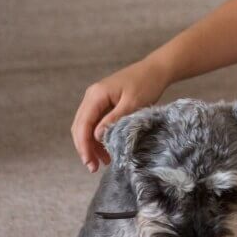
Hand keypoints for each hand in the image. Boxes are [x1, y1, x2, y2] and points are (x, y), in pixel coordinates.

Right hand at [70, 57, 169, 172]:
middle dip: (85, 148)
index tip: (89, 162)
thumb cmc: (146, 83)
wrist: (156, 69)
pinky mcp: (104, 103)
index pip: (82, 124)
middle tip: (93, 167)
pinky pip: (96, 123)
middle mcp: (92, 97)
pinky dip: (99, 137)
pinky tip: (107, 150)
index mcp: (96, 95)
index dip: (83, 145)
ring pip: (87, 127)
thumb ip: (114, 119)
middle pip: (80, 127)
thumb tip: (96, 136)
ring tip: (103, 162)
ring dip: (92, 144)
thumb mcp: (132, 103)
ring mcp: (97, 100)